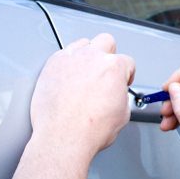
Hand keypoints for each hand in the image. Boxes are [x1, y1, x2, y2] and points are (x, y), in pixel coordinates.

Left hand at [29, 33, 134, 158]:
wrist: (64, 136)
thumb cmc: (89, 129)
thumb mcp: (122, 114)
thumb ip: (121, 95)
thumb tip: (116, 96)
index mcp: (114, 67)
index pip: (127, 62)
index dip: (126, 73)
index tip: (121, 80)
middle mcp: (92, 57)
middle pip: (106, 41)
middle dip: (108, 54)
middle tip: (105, 70)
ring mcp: (70, 58)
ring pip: (82, 44)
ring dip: (86, 55)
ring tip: (85, 72)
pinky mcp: (52, 65)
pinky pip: (62, 55)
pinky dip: (67, 63)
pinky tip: (68, 77)